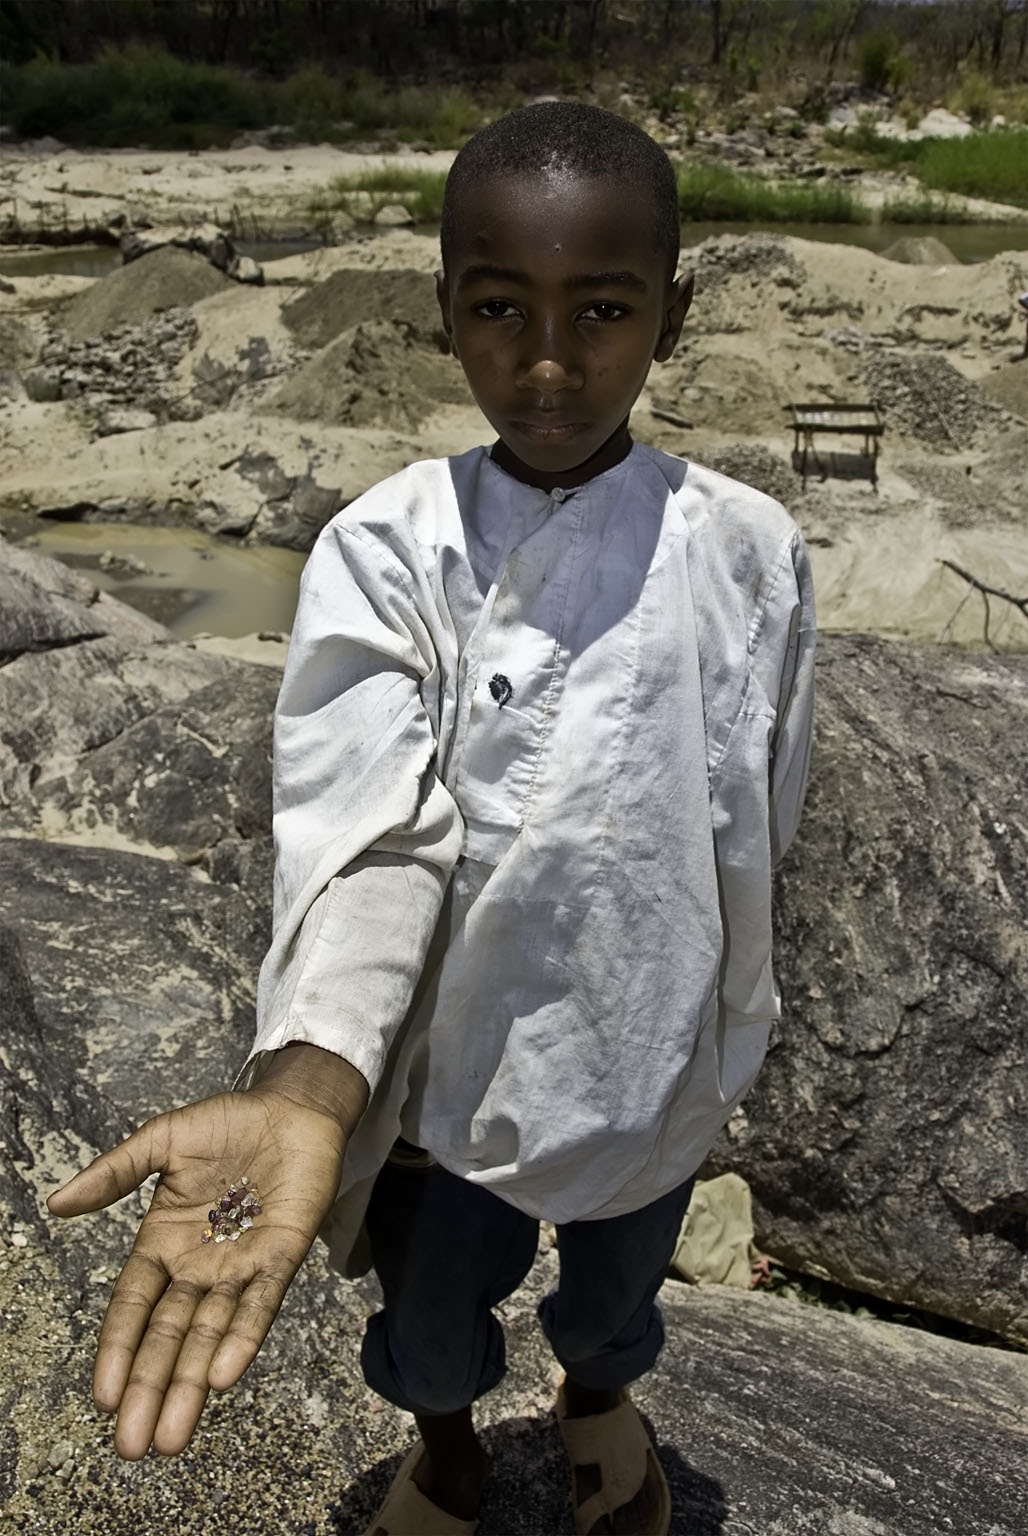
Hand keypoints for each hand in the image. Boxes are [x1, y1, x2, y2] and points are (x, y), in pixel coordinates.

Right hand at [47, 1085, 345, 1458]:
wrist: (293, 1107)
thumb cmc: (228, 1123)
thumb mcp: (163, 1141)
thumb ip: (114, 1172)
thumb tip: (56, 1203)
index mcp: (164, 1243)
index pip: (133, 1307)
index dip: (117, 1350)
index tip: (101, 1397)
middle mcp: (200, 1265)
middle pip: (169, 1337)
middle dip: (149, 1389)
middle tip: (133, 1446)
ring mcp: (242, 1265)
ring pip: (212, 1334)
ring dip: (192, 1385)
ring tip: (171, 1436)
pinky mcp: (283, 1254)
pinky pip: (261, 1303)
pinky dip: (243, 1338)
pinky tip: (224, 1376)